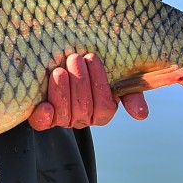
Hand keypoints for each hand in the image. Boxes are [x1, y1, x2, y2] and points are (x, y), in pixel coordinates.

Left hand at [28, 53, 148, 129]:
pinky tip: (45, 106)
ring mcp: (61, 119)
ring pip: (64, 113)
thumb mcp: (115, 77)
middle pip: (83, 109)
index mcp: (101, 112)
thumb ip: (130, 92)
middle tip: (74, 58)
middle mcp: (82, 119)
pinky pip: (42, 124)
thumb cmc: (90, 69)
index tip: (92, 58)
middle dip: (79, 82)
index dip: (98, 83)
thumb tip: (141, 114)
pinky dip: (44, 116)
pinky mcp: (41, 118)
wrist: (62, 64)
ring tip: (60, 70)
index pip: (104, 107)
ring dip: (62, 91)